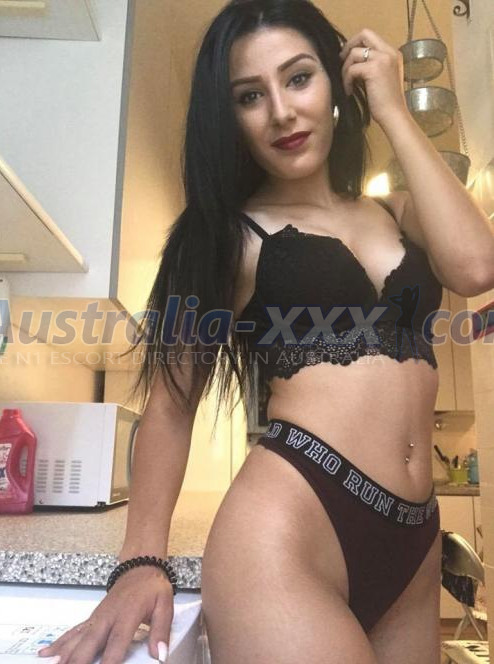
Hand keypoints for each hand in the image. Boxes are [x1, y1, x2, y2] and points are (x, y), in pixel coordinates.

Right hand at [36, 565, 173, 662]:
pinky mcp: (91, 619)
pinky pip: (73, 632)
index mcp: (128, 614)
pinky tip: (46, 654)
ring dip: (64, 654)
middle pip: (90, 643)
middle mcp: (108, 617)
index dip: (111, 660)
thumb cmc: (152, 587)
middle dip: (79, 661)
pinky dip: (59, 644)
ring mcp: (97, 618)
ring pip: (77, 639)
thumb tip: (160, 655)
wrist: (139, 567)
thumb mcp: (165, 605)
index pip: (117, 641)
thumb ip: (161, 630)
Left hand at [339, 28, 408, 129]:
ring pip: (354, 53)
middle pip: (364, 34)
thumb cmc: (386, 103)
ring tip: (347, 84)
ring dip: (345, 69)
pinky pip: (352, 69)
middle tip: (341, 62)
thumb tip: (351, 62)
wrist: (394, 115)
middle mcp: (389, 52)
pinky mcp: (374, 69)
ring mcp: (383, 59)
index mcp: (392, 53)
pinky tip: (349, 91)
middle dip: (348, 47)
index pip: (370, 36)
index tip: (348, 59)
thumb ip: (370, 66)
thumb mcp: (380, 79)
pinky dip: (346, 80)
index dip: (355, 44)